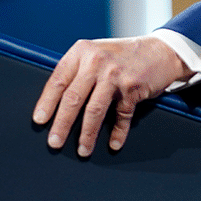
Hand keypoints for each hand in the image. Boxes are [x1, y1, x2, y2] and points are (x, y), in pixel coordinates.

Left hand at [32, 36, 192, 156]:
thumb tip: (55, 102)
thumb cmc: (123, 56)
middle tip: (54, 142)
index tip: (39, 120)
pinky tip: (113, 144)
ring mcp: (115, 74)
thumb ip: (78, 71)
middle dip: (62, 123)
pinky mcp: (132, 88)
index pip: (58, 80)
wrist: (160, 51)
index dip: (47, 102)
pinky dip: (117, 133)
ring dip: (87, 134)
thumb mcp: (96, 53)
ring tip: (82, 150)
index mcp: (81, 52)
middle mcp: (96, 61)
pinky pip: (121, 116)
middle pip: (73, 98)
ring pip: (94, 110)